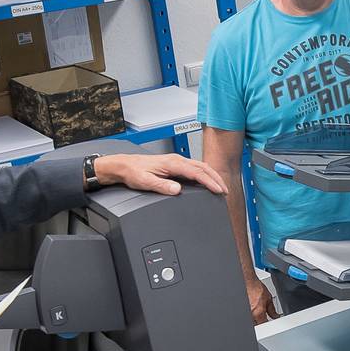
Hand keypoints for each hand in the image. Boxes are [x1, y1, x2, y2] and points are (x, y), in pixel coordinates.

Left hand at [93, 152, 226, 195]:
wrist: (124, 166)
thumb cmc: (133, 172)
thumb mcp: (145, 181)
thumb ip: (162, 186)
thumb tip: (177, 190)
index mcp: (172, 163)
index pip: (196, 172)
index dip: (210, 182)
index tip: (219, 190)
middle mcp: (176, 160)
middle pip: (203, 167)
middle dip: (216, 178)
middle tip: (225, 190)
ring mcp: (176, 161)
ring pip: (200, 166)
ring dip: (212, 176)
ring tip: (220, 186)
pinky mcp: (174, 165)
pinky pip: (194, 168)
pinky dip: (205, 174)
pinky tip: (206, 181)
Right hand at [245, 276, 279, 324]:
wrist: (247, 281)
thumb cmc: (255, 287)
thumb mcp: (268, 298)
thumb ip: (272, 309)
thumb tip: (275, 315)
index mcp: (258, 313)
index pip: (264, 325)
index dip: (267, 324)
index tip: (269, 322)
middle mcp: (250, 315)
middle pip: (257, 325)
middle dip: (260, 322)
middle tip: (263, 316)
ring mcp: (245, 313)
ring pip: (252, 321)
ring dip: (255, 319)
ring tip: (256, 310)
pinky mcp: (242, 310)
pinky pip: (248, 315)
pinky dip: (250, 314)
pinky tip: (252, 308)